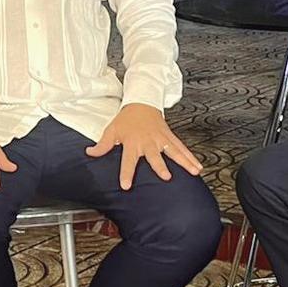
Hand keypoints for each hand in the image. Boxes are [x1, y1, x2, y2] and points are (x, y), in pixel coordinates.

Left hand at [86, 103, 202, 189]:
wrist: (142, 101)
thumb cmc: (126, 118)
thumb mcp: (111, 130)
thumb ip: (102, 144)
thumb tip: (89, 153)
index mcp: (133, 142)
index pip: (128, 160)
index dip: (127, 172)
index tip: (126, 185)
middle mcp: (148, 141)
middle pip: (155, 155)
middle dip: (160, 166)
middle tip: (166, 176)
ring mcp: (161, 139)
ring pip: (174, 151)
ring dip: (184, 161)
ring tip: (193, 171)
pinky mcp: (169, 137)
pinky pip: (181, 148)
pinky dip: (190, 157)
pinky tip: (197, 167)